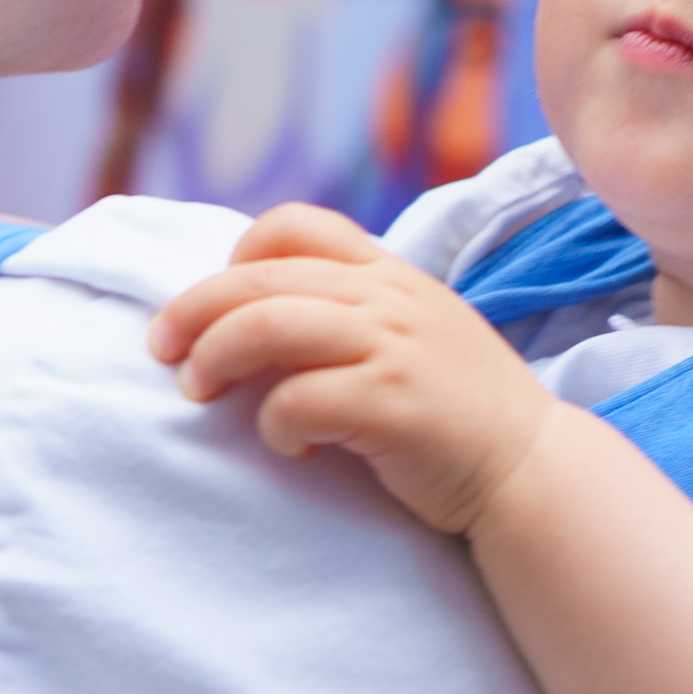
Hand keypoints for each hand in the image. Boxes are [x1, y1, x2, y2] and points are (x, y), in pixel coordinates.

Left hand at [148, 204, 555, 537]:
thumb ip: (354, 311)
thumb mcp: (413, 332)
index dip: (237, 256)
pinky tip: (290, 446)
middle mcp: (389, 298)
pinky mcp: (393, 404)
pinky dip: (274, 424)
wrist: (529, 467)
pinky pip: (298, 400)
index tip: (213, 302)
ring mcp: (393, 347)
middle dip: (192, 313)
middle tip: (163, 352)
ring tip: (198, 391)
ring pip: (266, 327)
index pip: (296, 225)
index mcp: (389, 274)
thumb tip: (255, 317)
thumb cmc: (456, 410)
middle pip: (257, 279)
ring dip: (214, 358)